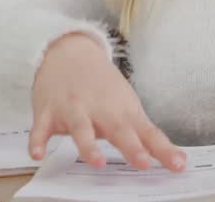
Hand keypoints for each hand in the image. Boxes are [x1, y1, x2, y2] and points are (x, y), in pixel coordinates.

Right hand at [29, 32, 184, 172]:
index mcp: (123, 110)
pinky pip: (41, 129)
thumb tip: (173, 159)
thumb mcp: (126, 104)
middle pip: (118, 129)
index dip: (162, 149)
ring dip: (89, 145)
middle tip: (143, 162)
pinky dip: (37, 141)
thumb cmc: (101, 85)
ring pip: (81, 128)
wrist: (68, 51)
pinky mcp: (48, 112)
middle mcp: (100, 109)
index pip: (147, 132)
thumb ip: (144, 134)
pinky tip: (37, 154)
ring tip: (97, 161)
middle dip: (131, 146)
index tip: (178, 164)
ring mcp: (73, 109)